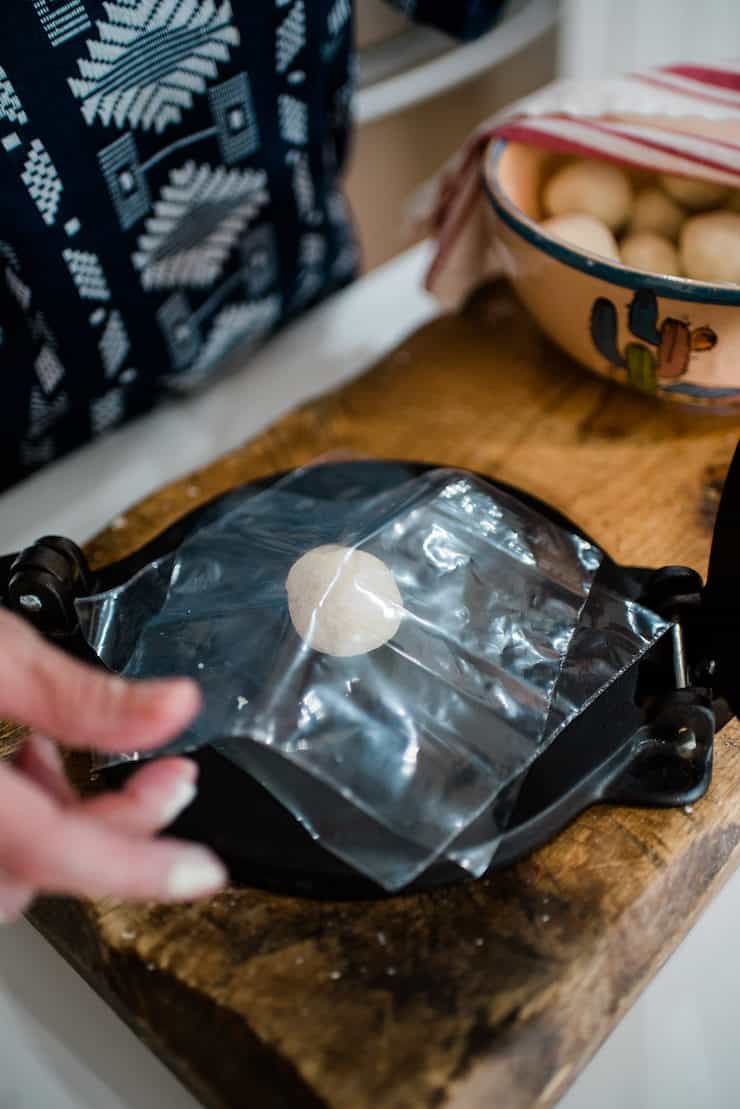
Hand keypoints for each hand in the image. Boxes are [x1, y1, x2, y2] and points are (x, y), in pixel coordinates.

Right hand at [0, 610, 226, 921]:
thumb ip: (79, 693)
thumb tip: (176, 707)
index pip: (59, 851)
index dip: (141, 868)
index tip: (204, 872)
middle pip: (39, 870)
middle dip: (111, 828)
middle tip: (167, 777)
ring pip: (13, 865)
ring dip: (60, 820)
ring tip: (65, 748)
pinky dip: (24, 814)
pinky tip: (30, 757)